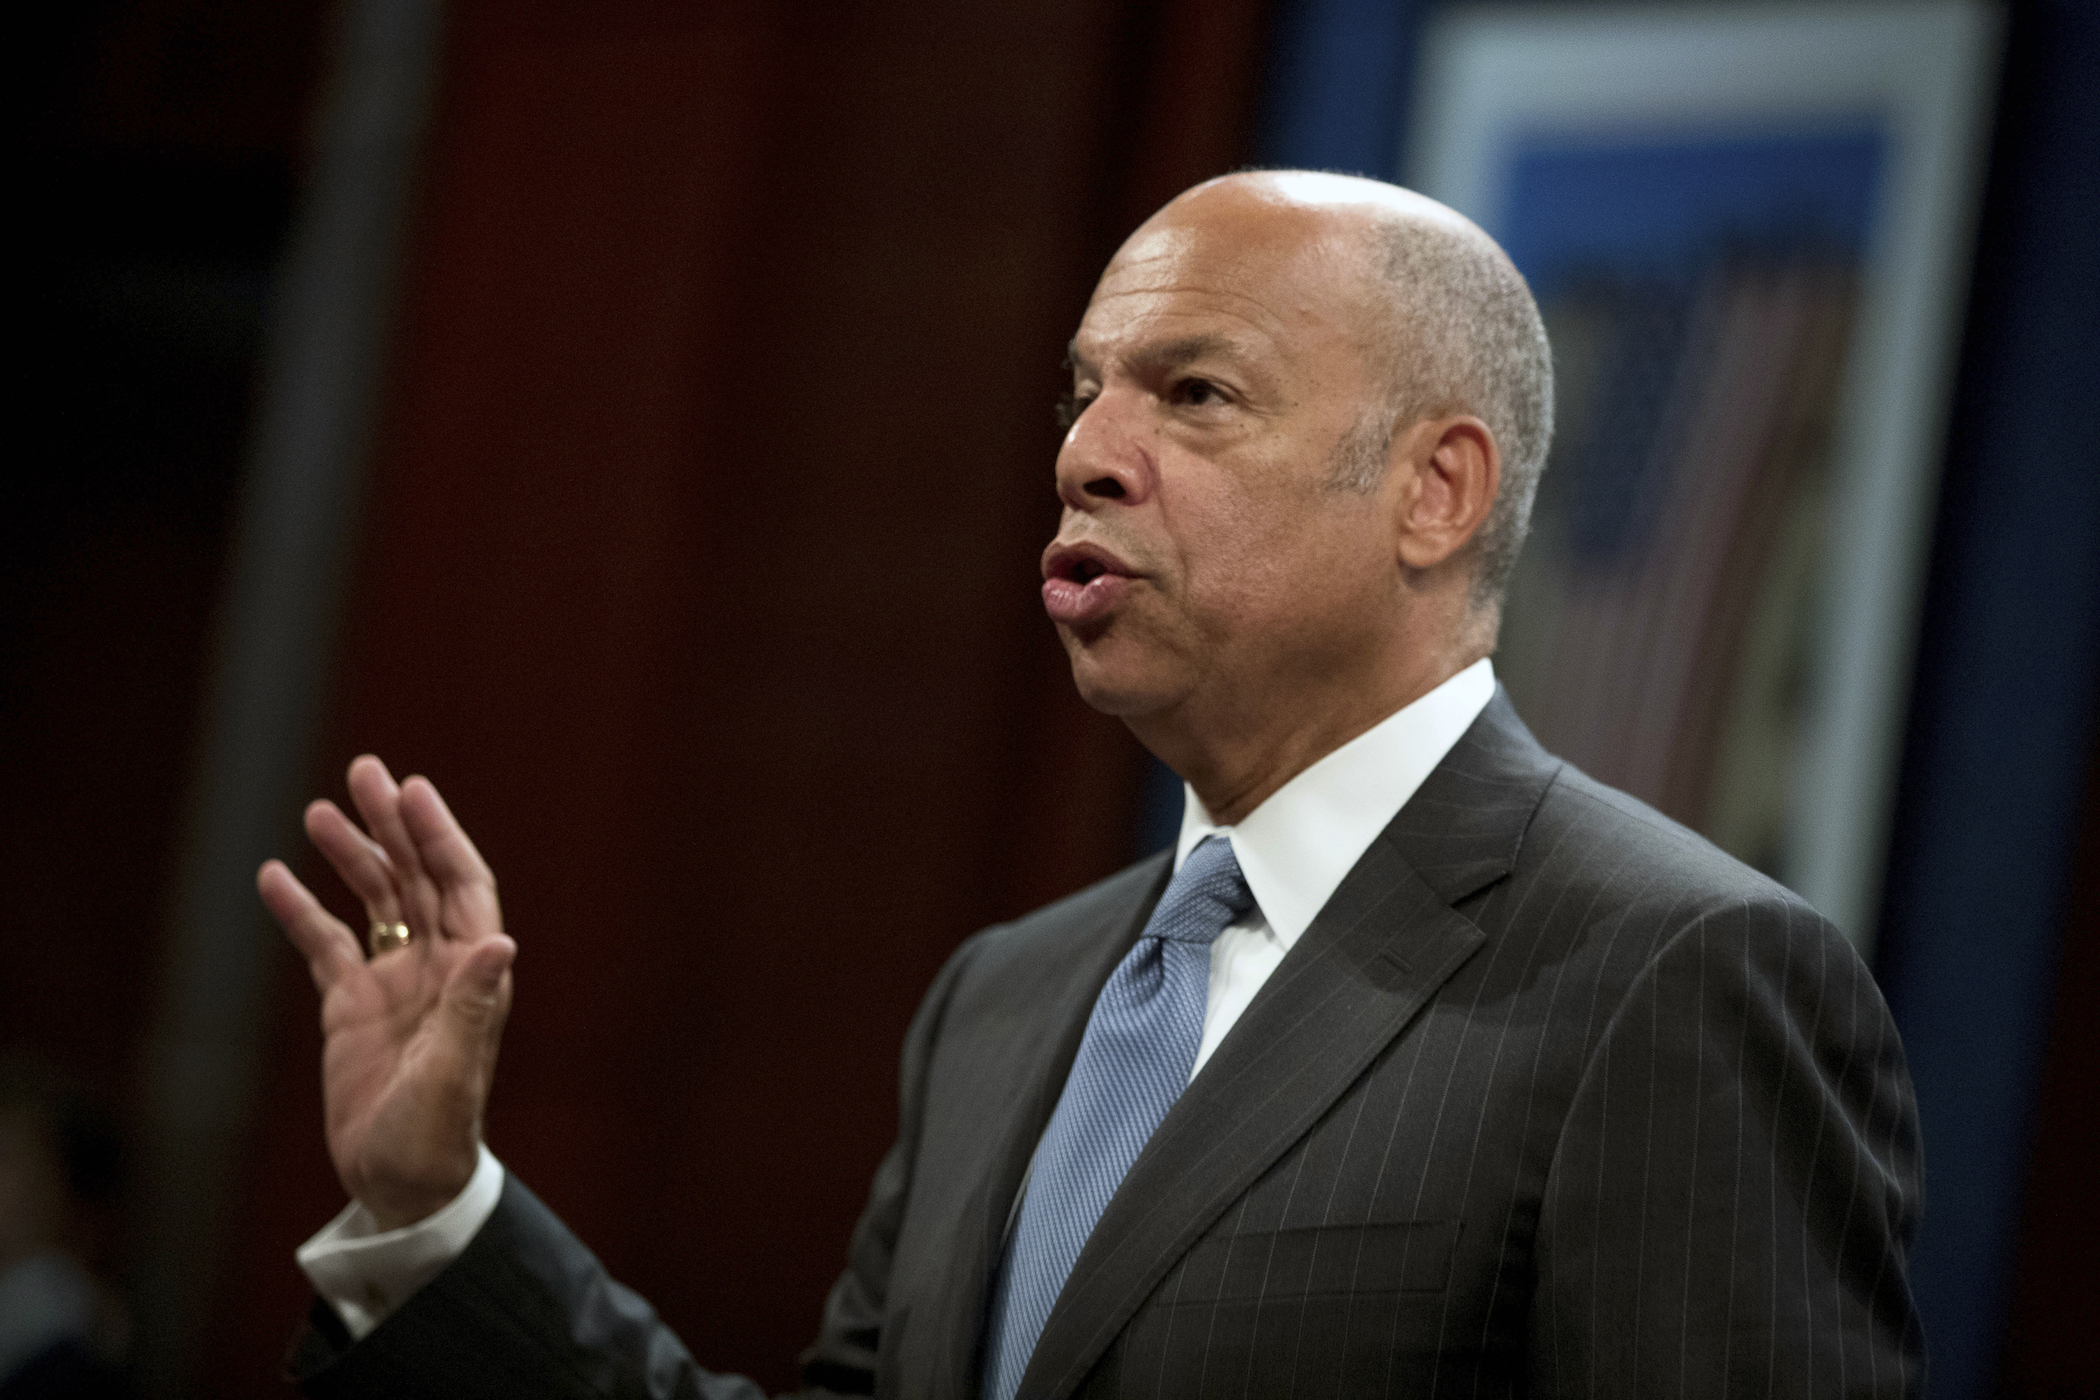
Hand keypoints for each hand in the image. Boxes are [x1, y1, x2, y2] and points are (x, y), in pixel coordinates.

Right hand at [258, 755, 515, 1229]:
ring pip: (374, 902)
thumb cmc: (436, 1136)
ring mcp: (393, 982)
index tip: (412, 789)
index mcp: (471, 973)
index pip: (460, 883)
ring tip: (319, 811)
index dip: (439, 835)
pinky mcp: (352, 1007)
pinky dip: (303, 911)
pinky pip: (327, 944)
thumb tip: (501, 942)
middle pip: (417, 878)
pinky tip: (276, 875)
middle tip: (364, 771)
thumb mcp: (453, 1072)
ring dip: (351, 855)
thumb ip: (472, 1007)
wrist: (402, 1186)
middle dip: (394, 825)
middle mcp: (437, 966)